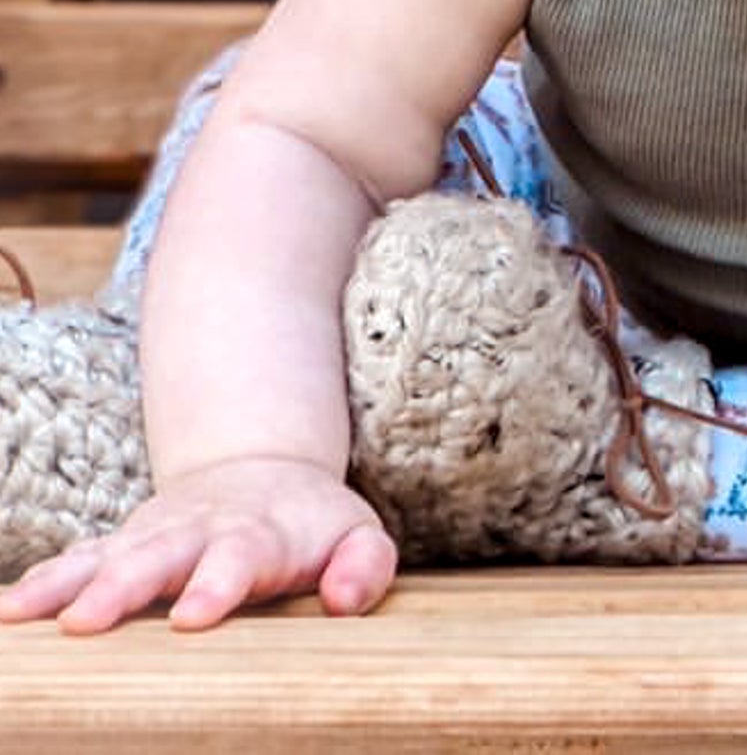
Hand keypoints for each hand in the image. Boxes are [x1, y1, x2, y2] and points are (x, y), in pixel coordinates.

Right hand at [0, 455, 396, 633]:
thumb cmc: (313, 523)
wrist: (262, 471)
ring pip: (106, 557)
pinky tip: (12, 610)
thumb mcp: (359, 534)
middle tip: (85, 622)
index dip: (217, 584)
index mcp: (260, 533)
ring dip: (67, 585)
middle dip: (123, 587)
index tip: (191, 617)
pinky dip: (43, 582)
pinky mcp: (123, 547)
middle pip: (158, 556)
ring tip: (24, 615)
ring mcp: (155, 536)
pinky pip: (77, 562)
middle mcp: (198, 531)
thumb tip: (345, 601)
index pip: (240, 557)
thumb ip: (364, 566)